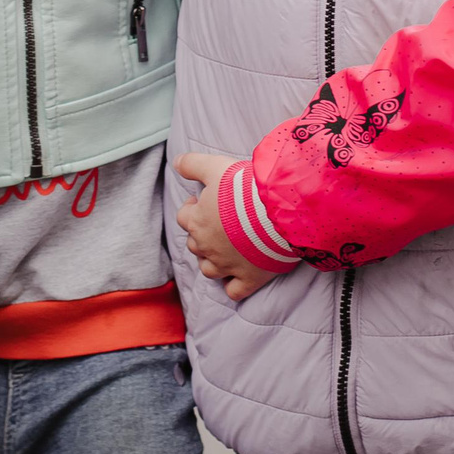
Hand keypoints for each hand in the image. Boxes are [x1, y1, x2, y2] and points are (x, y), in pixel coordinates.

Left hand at [174, 152, 274, 301]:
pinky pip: (234, 291)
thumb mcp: (216, 166)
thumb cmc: (245, 188)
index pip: (183, 218)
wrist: (277, 210)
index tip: (202, 202)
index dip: (191, 209)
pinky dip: (233, 286)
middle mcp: (207, 247)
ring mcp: (227, 265)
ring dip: (211, 261)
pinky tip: (238, 277)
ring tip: (223, 249)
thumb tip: (176, 162)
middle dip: (201, 235)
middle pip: (194, 245)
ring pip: (208, 270)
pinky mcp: (248, 278)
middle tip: (218, 222)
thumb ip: (192, 164)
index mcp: (198, 221)